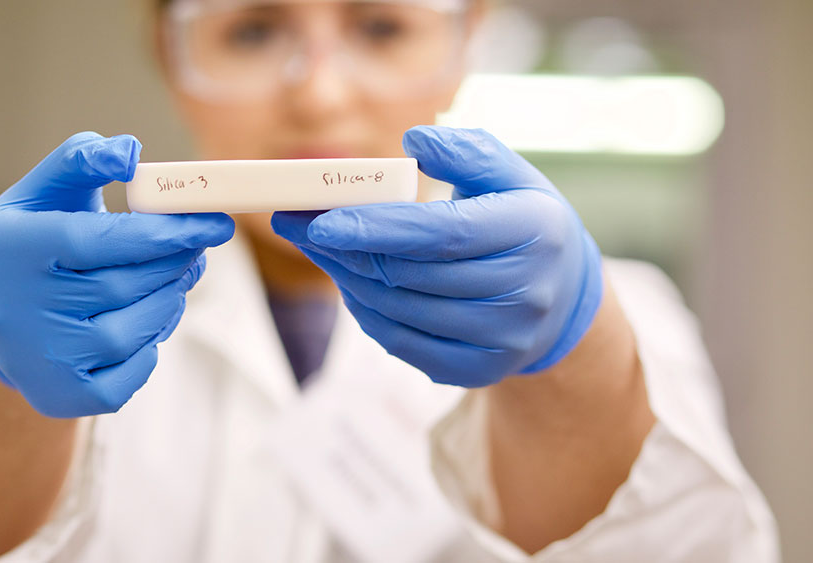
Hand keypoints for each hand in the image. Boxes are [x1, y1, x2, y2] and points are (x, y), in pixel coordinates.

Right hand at [0, 132, 234, 416]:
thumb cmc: (30, 244)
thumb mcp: (40, 193)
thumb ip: (80, 160)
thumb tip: (130, 151)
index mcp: (14, 247)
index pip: (102, 240)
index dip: (166, 231)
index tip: (214, 222)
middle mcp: (20, 307)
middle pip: (125, 285)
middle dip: (176, 262)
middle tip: (201, 244)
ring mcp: (41, 358)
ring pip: (135, 330)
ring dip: (170, 300)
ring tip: (175, 277)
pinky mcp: (62, 397)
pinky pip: (132, 374)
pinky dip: (151, 348)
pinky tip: (146, 322)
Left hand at [271, 126, 601, 386]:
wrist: (562, 294)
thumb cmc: (521, 219)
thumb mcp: (510, 173)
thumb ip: (465, 151)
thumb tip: (413, 143)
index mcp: (534, 231)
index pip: (443, 234)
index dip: (376, 228)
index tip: (320, 221)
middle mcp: (526, 293)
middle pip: (412, 275)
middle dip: (346, 250)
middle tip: (298, 225)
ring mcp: (505, 339)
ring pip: (400, 311)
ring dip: (348, 279)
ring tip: (319, 248)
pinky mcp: (481, 370)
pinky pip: (404, 345)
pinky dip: (367, 314)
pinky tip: (351, 284)